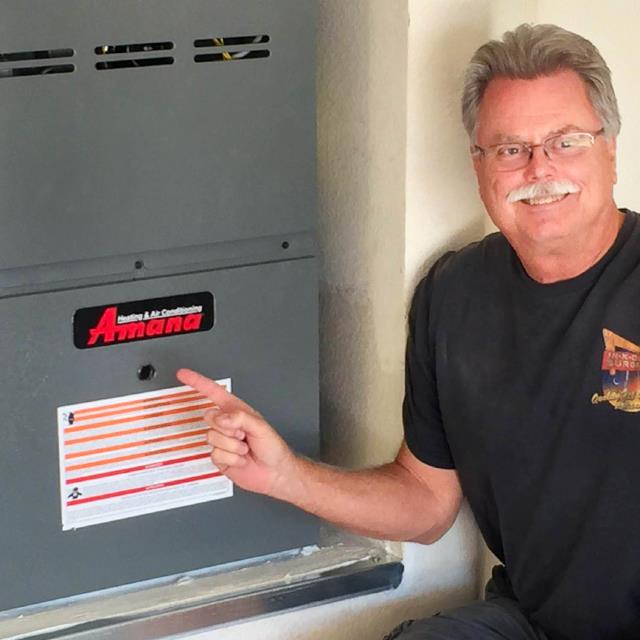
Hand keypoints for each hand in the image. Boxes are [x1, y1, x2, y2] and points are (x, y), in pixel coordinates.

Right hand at [176, 368, 297, 497]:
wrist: (274, 472)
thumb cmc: (272, 447)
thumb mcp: (260, 427)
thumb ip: (240, 418)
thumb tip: (220, 417)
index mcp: (236, 411)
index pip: (213, 392)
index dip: (197, 382)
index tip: (183, 374)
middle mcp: (227, 424)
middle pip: (209, 417)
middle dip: (227, 427)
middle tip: (243, 434)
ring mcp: (222, 441)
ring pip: (212, 438)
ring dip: (233, 446)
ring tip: (245, 448)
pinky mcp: (219, 457)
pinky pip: (215, 454)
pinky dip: (231, 458)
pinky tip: (240, 459)